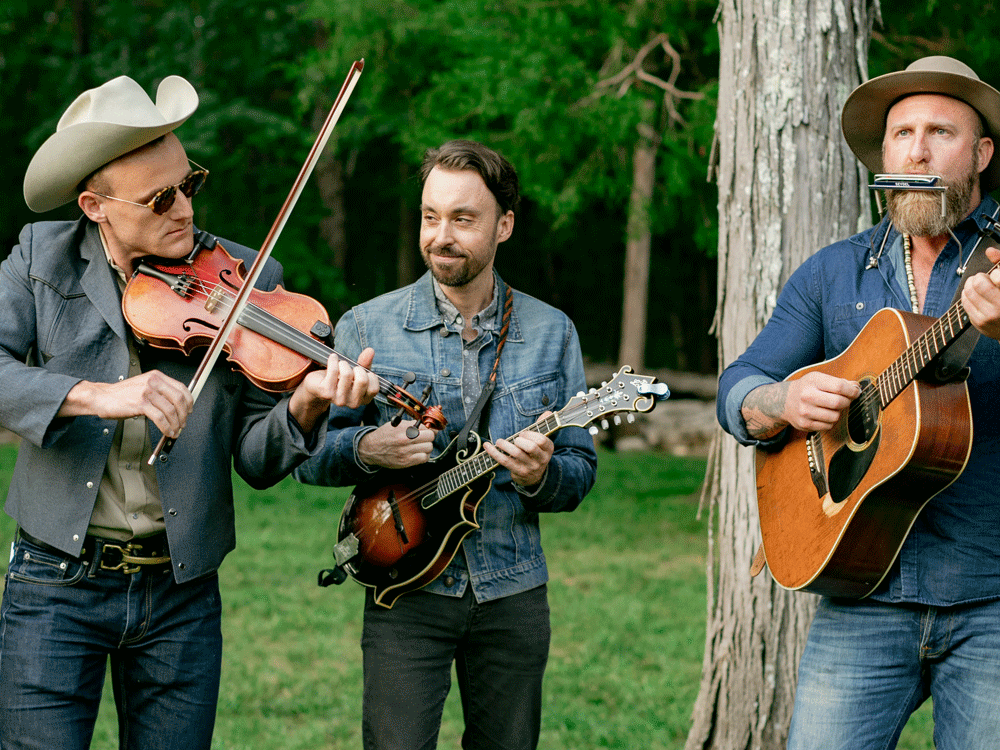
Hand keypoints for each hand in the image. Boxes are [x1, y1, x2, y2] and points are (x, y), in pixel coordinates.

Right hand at [59, 370, 193, 437]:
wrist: (102, 397)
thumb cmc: (122, 394)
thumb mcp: (144, 386)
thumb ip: (160, 392)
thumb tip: (178, 406)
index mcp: (156, 376)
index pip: (181, 387)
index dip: (189, 401)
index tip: (189, 410)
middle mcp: (153, 382)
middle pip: (179, 399)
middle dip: (184, 415)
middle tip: (183, 424)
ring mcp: (147, 392)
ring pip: (171, 410)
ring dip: (176, 424)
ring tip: (175, 431)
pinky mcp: (140, 404)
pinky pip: (160, 418)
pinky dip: (167, 427)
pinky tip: (167, 432)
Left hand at [287, 348, 379, 432]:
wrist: (317, 386)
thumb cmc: (339, 379)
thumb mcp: (356, 372)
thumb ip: (365, 363)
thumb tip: (370, 351)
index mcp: (363, 399)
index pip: (374, 388)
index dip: (369, 375)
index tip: (362, 372)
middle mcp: (353, 403)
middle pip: (362, 380)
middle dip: (357, 368)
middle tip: (350, 368)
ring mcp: (339, 399)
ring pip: (347, 374)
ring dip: (343, 364)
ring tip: (340, 365)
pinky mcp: (326, 393)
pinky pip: (334, 370)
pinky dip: (333, 360)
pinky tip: (332, 359)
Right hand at [358, 419, 436, 468]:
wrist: (371, 449)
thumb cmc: (384, 435)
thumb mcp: (396, 424)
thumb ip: (411, 424)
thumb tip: (426, 424)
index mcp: (403, 428)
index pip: (426, 426)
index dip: (430, 427)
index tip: (430, 429)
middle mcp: (405, 439)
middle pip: (430, 437)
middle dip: (430, 436)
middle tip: (426, 437)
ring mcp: (406, 452)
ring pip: (429, 448)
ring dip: (427, 446)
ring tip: (421, 445)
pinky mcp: (406, 462)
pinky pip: (424, 458)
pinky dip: (424, 455)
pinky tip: (419, 453)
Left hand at [482, 414, 554, 487]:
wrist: (535, 477)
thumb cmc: (535, 453)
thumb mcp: (542, 442)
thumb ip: (543, 425)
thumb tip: (547, 412)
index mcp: (548, 449)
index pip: (542, 440)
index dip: (530, 434)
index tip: (523, 434)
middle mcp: (541, 459)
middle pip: (531, 447)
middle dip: (520, 440)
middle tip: (515, 439)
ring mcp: (530, 467)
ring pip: (516, 453)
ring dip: (505, 445)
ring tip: (499, 442)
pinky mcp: (519, 472)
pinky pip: (505, 461)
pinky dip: (494, 453)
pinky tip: (488, 447)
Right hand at [742, 372, 859, 437]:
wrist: (784, 401)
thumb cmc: (806, 388)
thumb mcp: (819, 379)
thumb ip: (838, 382)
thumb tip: (856, 387)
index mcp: (812, 381)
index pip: (839, 387)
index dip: (852, 391)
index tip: (855, 392)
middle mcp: (807, 396)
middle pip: (839, 403)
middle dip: (847, 402)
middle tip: (845, 400)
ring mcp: (805, 411)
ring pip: (835, 416)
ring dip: (838, 413)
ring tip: (831, 408)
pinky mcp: (805, 424)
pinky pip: (828, 426)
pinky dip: (830, 421)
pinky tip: (824, 415)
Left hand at [962, 246, 999, 339]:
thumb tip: (989, 251)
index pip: (997, 276)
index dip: (995, 273)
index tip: (996, 276)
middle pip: (978, 284)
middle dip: (979, 277)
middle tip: (983, 278)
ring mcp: (989, 317)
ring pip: (967, 292)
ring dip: (970, 284)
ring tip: (978, 285)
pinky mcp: (978, 323)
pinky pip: (964, 303)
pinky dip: (967, 295)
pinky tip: (975, 295)